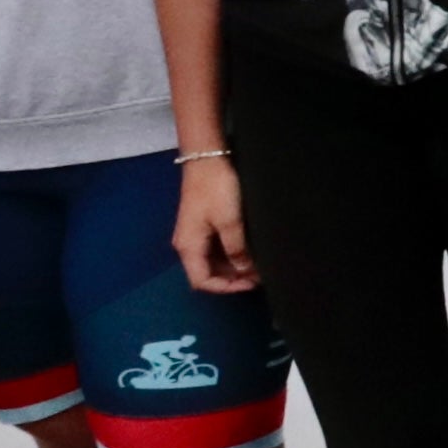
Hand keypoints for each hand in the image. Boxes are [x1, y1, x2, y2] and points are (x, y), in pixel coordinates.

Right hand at [170, 151, 252, 296]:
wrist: (208, 159)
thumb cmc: (216, 189)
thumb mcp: (230, 221)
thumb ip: (236, 249)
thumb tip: (244, 270)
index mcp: (188, 247)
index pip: (201, 281)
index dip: (226, 287)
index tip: (251, 284)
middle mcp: (187, 245)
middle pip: (207, 273)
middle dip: (232, 278)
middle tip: (259, 276)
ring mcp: (194, 235)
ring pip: (212, 261)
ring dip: (233, 267)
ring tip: (258, 266)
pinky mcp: (202, 225)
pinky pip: (215, 248)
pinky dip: (231, 254)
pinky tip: (249, 252)